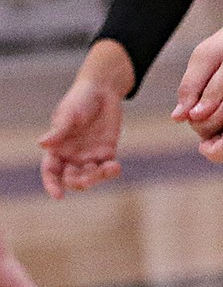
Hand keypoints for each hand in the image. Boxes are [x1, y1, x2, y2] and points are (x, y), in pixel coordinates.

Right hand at [39, 78, 125, 198]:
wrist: (103, 90)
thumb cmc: (80, 100)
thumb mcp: (68, 114)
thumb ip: (58, 131)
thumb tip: (42, 144)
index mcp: (57, 148)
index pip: (50, 171)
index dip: (52, 185)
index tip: (59, 196)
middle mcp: (71, 156)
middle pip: (71, 178)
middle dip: (78, 182)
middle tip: (87, 178)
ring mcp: (89, 155)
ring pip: (90, 176)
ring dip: (96, 178)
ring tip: (106, 169)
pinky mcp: (107, 152)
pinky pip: (108, 168)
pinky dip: (111, 171)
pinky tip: (115, 166)